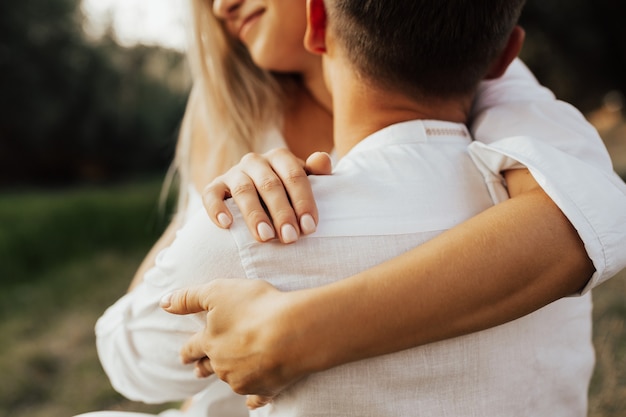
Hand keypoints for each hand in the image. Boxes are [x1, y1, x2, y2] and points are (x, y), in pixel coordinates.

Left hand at [161, 279, 311, 408]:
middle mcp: (223, 364)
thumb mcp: (218, 291)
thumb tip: (163, 303)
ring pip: (230, 381)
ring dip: (228, 378)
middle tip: (197, 372)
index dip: (188, 350)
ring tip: (228, 377)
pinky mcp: (265, 388)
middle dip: (203, 368)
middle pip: (209, 367)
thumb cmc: (256, 307)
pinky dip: (253, 400)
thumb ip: (189, 297)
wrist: (291, 333)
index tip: (183, 355)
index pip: (193, 347)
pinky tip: (251, 402)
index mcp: (210, 341)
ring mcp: (243, 379)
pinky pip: (256, 398)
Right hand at [202, 149, 331, 242]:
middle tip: (290, 238)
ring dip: (254, 215)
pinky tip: (226, 225)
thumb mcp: (304, 182)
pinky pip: (211, 195)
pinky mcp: (214, 186)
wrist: (256, 195)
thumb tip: (323, 160)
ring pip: (243, 191)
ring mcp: (233, 173)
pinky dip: (217, 208)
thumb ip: (317, 173)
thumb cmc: (287, 192)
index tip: (309, 227)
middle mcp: (255, 161)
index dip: (303, 201)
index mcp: (280, 157)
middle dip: (281, 213)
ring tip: (265, 237)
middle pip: (270, 185)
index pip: (294, 176)